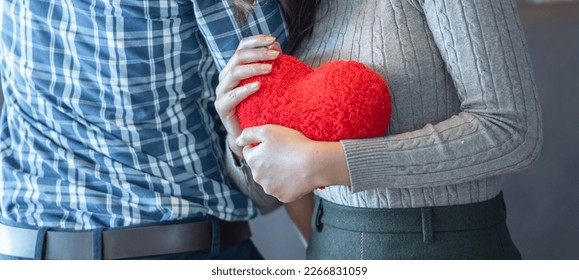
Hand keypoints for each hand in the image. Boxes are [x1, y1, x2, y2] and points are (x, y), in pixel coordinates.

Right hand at [215, 35, 280, 157]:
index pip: (242, 46)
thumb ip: (270, 66)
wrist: (250, 134)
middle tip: (276, 55)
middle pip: (238, 57)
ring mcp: (222, 92)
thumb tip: (277, 47)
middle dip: (258, 53)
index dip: (256, 40)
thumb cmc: (260, 106)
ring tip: (270, 69)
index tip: (274, 40)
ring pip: (234, 73)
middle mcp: (225, 77)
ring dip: (253, 68)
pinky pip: (232, 96)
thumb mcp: (267, 84)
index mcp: (234, 67)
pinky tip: (258, 86)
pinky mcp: (222, 107)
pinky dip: (245, 90)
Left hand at [237, 125, 350, 202]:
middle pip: (259, 167)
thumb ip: (248, 134)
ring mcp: (270, 189)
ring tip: (291, 164)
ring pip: (270, 179)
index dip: (261, 146)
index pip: (249, 152)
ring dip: (276, 173)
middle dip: (267, 161)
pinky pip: (282, 189)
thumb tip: (238, 141)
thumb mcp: (268, 130)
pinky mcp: (283, 197)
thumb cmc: (292, 144)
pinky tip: (296, 175)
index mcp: (252, 160)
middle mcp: (257, 177)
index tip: (274, 144)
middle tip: (284, 153)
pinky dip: (287, 183)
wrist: (314, 164)